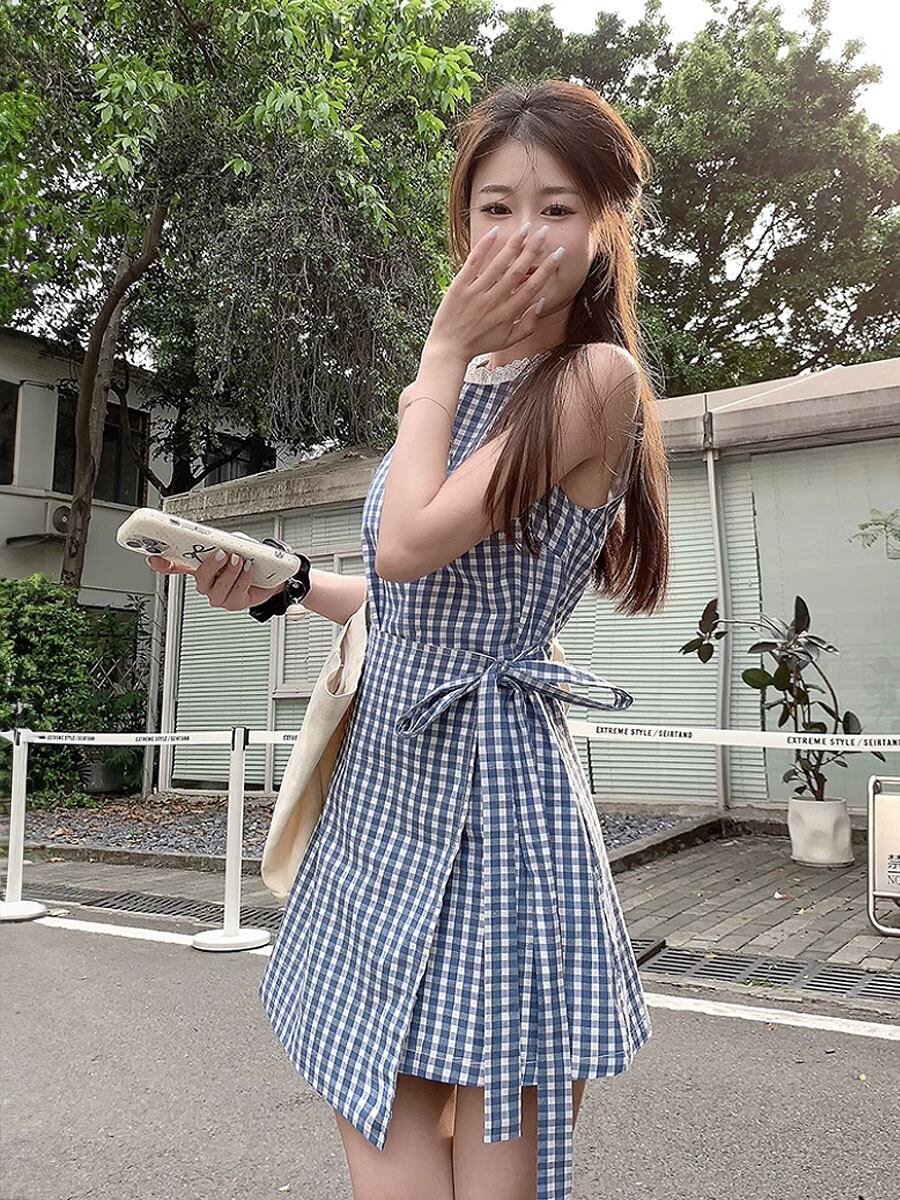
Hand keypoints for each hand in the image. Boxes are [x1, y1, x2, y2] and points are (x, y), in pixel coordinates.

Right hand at [147, 552, 285, 610]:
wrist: (273, 575)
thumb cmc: (251, 558)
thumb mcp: (237, 543)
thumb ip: (227, 541)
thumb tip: (224, 540)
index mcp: (200, 566)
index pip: (175, 566)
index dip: (163, 564)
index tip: (154, 558)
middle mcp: (207, 583)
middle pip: (199, 578)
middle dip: (210, 566)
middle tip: (220, 553)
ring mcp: (219, 595)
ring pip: (217, 589)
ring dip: (229, 572)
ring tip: (239, 560)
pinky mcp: (234, 603)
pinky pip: (235, 593)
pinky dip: (243, 579)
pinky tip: (249, 569)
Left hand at [425, 222, 564, 362]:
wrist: (449, 349)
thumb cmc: (480, 344)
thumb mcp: (508, 340)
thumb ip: (528, 324)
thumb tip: (541, 303)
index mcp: (508, 313)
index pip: (533, 286)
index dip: (547, 268)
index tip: (558, 253)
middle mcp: (494, 301)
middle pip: (518, 271)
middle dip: (533, 249)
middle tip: (544, 231)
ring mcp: (476, 293)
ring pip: (499, 264)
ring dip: (514, 244)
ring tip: (526, 227)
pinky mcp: (459, 287)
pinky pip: (473, 263)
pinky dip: (484, 247)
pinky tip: (495, 232)